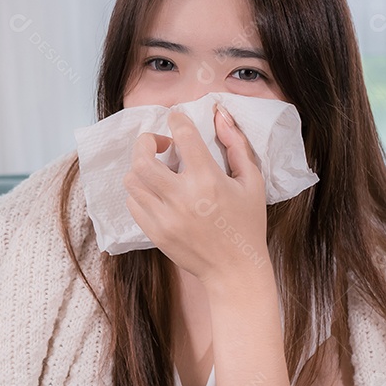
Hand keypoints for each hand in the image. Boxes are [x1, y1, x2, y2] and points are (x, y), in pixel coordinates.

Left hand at [122, 103, 270, 289]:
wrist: (235, 270)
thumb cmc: (247, 223)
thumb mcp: (252, 181)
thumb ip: (236, 144)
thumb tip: (219, 115)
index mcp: (208, 180)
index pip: (182, 135)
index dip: (176, 119)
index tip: (176, 119)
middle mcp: (182, 197)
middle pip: (142, 159)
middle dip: (146, 142)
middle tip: (159, 145)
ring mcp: (165, 217)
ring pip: (132, 180)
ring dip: (141, 168)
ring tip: (158, 170)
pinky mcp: (156, 233)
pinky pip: (133, 203)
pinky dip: (140, 192)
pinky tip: (157, 193)